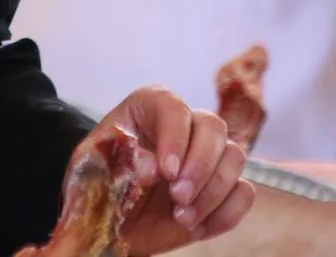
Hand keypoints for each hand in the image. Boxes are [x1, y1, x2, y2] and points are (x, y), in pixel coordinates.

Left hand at [90, 86, 253, 252]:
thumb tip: (151, 169)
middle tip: (178, 197)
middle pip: (214, 128)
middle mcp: (185, 125)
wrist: (108, 221)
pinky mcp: (221, 188)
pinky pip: (244, 193)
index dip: (174, 139)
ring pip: (235, 157)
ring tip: (182, 218)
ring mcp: (207, 156)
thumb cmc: (97, 184)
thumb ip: (117, 162)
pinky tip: (198, 228)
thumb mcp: (91, 169)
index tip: (165, 172)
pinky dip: (226, 213)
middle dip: (200, 166)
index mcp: (150, 107)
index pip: (173, 109)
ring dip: (213, 192)